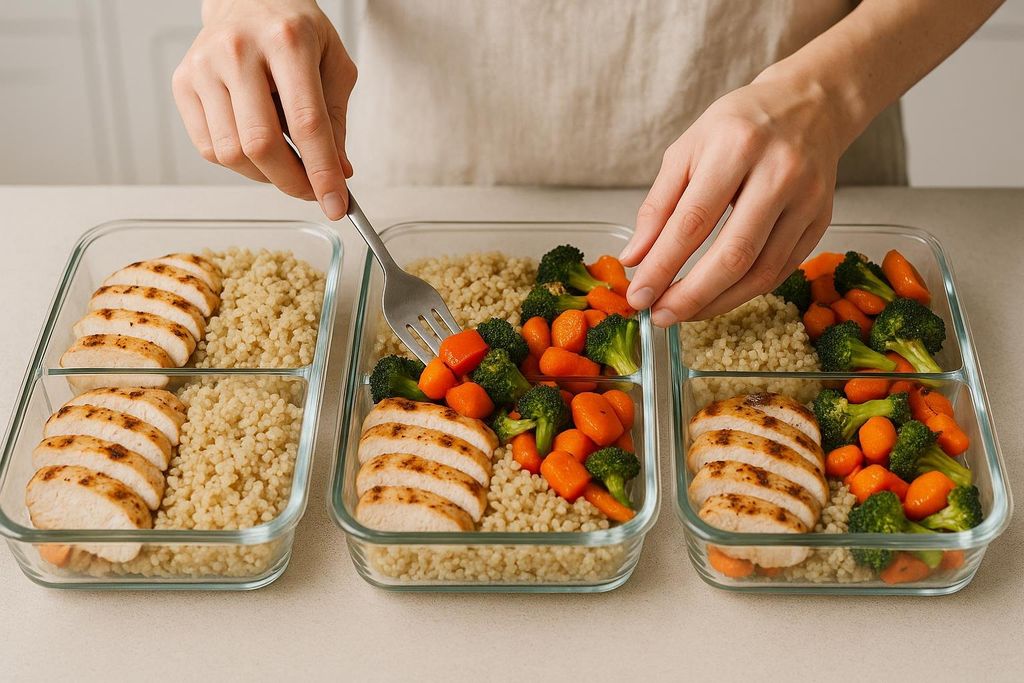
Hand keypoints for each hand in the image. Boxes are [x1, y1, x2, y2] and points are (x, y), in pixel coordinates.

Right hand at [173, 0, 355, 218]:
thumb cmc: (295, 32)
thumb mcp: (334, 66)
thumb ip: (337, 122)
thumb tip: (338, 175)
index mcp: (286, 41)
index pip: (307, 123)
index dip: (322, 172)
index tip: (336, 206)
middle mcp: (239, 51)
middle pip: (262, 144)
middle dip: (292, 183)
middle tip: (312, 192)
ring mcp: (204, 66)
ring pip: (231, 153)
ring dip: (265, 176)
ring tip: (285, 163)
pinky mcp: (182, 83)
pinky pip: (209, 148)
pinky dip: (238, 163)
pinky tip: (256, 146)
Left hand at [620, 73, 845, 325]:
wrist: (809, 106)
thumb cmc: (739, 126)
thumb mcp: (687, 150)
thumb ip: (658, 206)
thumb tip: (635, 258)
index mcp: (736, 147)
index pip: (693, 221)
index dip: (663, 265)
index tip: (639, 295)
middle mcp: (778, 173)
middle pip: (733, 254)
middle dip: (691, 295)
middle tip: (659, 317)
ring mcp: (807, 200)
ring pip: (761, 271)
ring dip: (717, 303)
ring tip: (682, 314)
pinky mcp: (822, 221)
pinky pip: (780, 271)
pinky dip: (745, 292)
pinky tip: (717, 298)